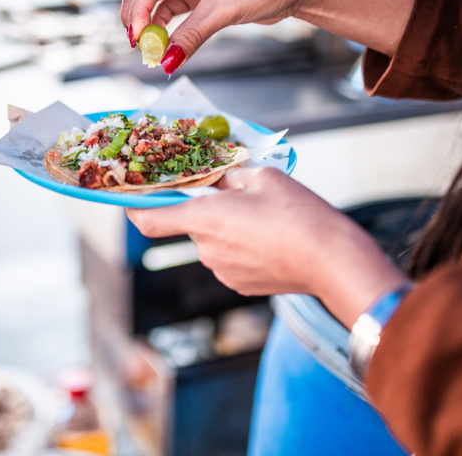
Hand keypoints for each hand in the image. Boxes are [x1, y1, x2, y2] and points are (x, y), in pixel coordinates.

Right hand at [119, 0, 414, 73]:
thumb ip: (191, 36)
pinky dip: (166, 24)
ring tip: (148, 47)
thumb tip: (166, 62)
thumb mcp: (225, 11)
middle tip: (135, 42)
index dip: (139, 7)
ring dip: (150, 19)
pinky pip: (173, 6)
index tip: (137, 36)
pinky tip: (164, 43)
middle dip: (137, 12)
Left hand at [125, 167, 407, 326]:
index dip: (134, 208)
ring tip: (262, 219)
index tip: (130, 197)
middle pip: (189, 225)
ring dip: (225, 228)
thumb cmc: (297, 214)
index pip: (149, 220)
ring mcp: (221, 270)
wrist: (331, 261)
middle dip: (204, 209)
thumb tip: (215, 178)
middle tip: (234, 195)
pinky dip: (240, 246)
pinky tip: (268, 239)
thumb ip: (228, 176)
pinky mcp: (239, 284)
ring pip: (211, 241)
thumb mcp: (262, 177)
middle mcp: (205, 249)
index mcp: (203, 219)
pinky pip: (228, 258)